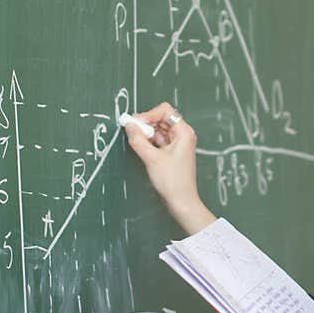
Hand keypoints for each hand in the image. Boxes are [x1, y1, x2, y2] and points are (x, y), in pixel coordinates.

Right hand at [124, 102, 214, 233]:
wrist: (181, 201)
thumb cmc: (173, 182)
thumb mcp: (151, 158)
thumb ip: (138, 140)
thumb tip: (129, 126)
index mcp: (184, 132)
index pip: (165, 111)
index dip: (148, 114)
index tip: (135, 124)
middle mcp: (183, 135)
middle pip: (161, 118)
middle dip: (145, 124)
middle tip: (132, 133)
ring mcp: (178, 143)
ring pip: (158, 129)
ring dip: (146, 133)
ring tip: (137, 143)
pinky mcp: (172, 151)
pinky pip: (159, 140)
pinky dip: (149, 141)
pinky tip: (142, 148)